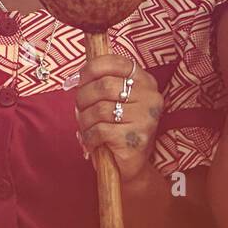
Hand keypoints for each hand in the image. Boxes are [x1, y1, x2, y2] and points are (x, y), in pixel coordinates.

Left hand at [75, 54, 162, 183]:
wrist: (130, 165)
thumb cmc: (118, 128)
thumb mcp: (115, 100)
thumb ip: (102, 82)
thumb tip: (76, 75)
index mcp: (146, 82)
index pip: (117, 62)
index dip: (93, 68)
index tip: (81, 79)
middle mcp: (150, 97)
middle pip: (105, 85)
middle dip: (84, 97)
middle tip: (80, 108)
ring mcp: (145, 119)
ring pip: (100, 109)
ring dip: (85, 119)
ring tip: (85, 127)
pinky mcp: (134, 139)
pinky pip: (100, 130)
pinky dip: (89, 136)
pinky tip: (91, 141)